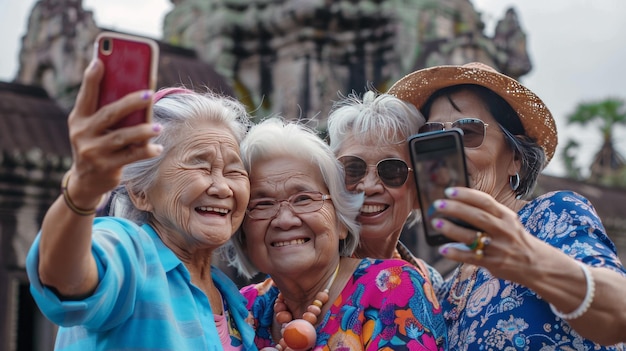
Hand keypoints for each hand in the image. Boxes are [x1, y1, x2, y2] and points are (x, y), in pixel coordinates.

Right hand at [65, 59, 162, 207]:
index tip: (99, 61)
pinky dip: (145, 151)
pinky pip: (129, 157)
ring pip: (121, 137)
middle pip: (109, 114)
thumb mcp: (94, 127)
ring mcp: (93, 151)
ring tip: (158, 127)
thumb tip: (136, 88)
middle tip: (149, 94)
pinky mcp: (105, 167)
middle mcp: (82, 133)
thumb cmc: (97, 143)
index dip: (91, 79)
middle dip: (130, 103)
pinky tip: (157, 148)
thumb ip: (107, 110)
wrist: (87, 180)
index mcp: (78, 118)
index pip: (85, 95)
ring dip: (142, 131)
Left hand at [430, 187, 537, 281]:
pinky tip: (443, 249)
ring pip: (472, 237)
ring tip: (436, 223)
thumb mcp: (508, 222)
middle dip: (455, 209)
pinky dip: (456, 253)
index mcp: (506, 216)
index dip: (466, 195)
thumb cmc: (516, 239)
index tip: (448, 191)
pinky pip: (471, 257)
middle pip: (477, 216)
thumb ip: (489, 214)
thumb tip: (458, 206)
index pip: (485, 201)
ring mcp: (498, 247)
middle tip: (437, 205)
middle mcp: (503, 230)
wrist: (537, 264)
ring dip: (451, 229)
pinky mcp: (493, 263)